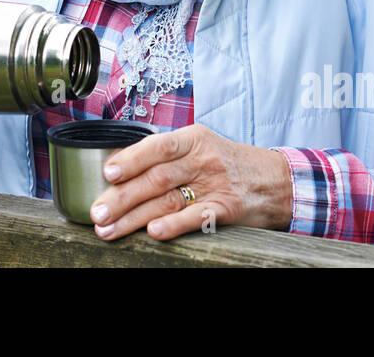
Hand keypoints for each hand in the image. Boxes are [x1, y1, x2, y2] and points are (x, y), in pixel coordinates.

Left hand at [87, 123, 292, 240]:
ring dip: (135, 218)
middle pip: (156, 178)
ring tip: (110, 229)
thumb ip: (167, 157)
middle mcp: (202, 159)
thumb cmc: (228, 163)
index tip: (107, 174)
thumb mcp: (200, 147)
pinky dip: (175, 225)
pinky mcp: (227, 208)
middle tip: (97, 212)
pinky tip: (154, 232)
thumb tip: (120, 168)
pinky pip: (198, 217)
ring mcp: (215, 184)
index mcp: (192, 140)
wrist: (276, 179)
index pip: (156, 146)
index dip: (130, 160)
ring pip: (168, 200)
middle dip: (122, 197)